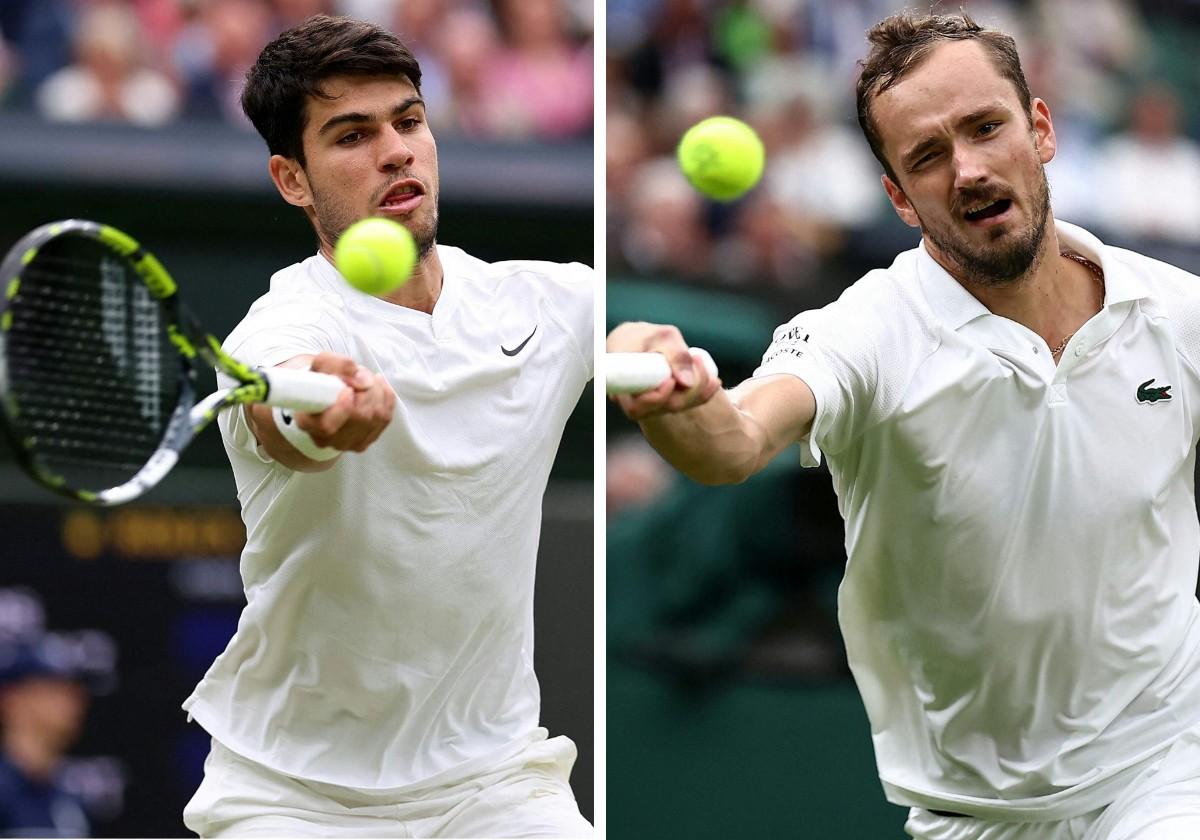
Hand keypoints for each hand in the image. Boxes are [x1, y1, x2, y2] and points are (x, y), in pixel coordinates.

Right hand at [292, 352, 394, 451]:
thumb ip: (337, 365)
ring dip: (376, 391)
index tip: (349, 390)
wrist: (325, 394)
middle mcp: (327, 439)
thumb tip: (362, 379)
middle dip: (366, 389)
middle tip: (359, 374)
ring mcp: (348, 443)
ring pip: (376, 417)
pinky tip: (376, 386)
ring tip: (365, 379)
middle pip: (359, 417)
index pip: (327, 426)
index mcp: (307, 422)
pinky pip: (386, 417)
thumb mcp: (320, 364)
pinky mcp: (366, 440)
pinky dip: (386, 397)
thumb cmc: (320, 380)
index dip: (343, 408)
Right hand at [606, 322, 721, 420]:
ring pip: (677, 407)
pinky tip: (714, 381)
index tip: (670, 380)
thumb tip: (687, 383)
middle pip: (663, 408)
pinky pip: (685, 404)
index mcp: (623, 388)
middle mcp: (637, 402)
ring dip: (698, 391)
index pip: (637, 407)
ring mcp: (653, 405)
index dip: (656, 398)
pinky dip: (702, 394)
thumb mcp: (661, 337)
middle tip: (696, 362)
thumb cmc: (645, 336)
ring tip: (707, 369)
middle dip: (686, 390)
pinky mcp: (667, 402)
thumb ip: (675, 356)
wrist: (639, 340)